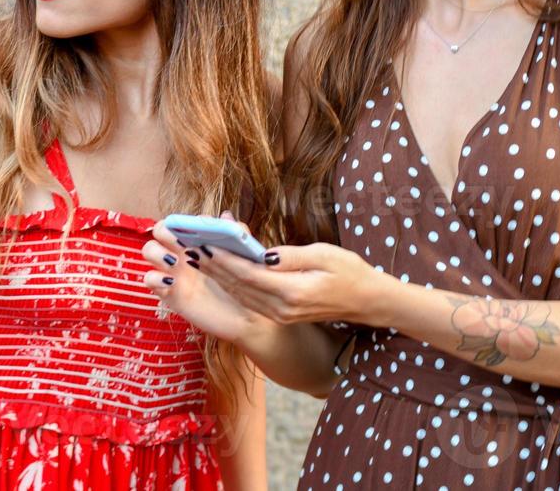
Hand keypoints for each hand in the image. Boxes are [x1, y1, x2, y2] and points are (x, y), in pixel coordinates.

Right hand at [141, 210, 275, 342]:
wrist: (244, 316)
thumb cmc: (244, 284)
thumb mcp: (244, 257)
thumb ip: (237, 235)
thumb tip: (225, 216)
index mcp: (198, 241)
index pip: (182, 221)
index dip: (184, 221)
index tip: (195, 228)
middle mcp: (182, 252)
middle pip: (160, 230)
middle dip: (165, 231)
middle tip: (180, 242)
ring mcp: (173, 271)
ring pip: (149, 250)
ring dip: (156, 251)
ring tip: (174, 262)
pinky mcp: (168, 292)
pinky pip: (149, 279)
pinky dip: (155, 278)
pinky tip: (172, 282)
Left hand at [185, 214, 389, 326]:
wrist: (368, 302)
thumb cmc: (350, 272)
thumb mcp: (324, 255)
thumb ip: (290, 256)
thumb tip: (262, 253)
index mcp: (292, 292)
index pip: (249, 274)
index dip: (225, 260)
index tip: (205, 244)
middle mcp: (283, 308)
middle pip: (240, 286)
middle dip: (214, 267)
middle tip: (191, 248)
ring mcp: (282, 314)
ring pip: (242, 295)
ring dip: (220, 277)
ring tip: (200, 258)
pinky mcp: (282, 315)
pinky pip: (251, 300)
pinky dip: (234, 285)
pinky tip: (222, 272)